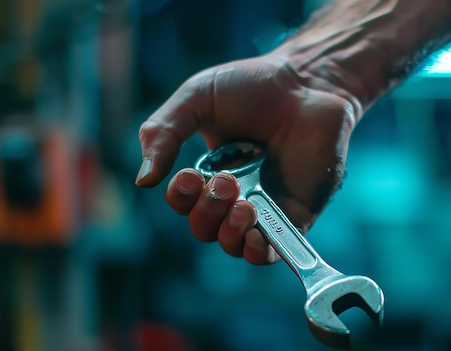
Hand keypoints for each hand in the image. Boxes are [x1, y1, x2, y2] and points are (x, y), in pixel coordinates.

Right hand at [136, 53, 358, 264]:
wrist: (307, 82)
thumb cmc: (253, 85)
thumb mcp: (196, 98)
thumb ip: (163, 133)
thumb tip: (143, 181)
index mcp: (209, 171)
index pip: (184, 204)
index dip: (181, 198)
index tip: (190, 176)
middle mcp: (235, 194)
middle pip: (205, 228)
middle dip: (207, 211)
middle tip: (227, 182)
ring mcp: (266, 206)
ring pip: (234, 244)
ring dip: (229, 233)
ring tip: (243, 206)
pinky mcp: (295, 214)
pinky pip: (271, 250)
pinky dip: (257, 251)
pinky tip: (255, 234)